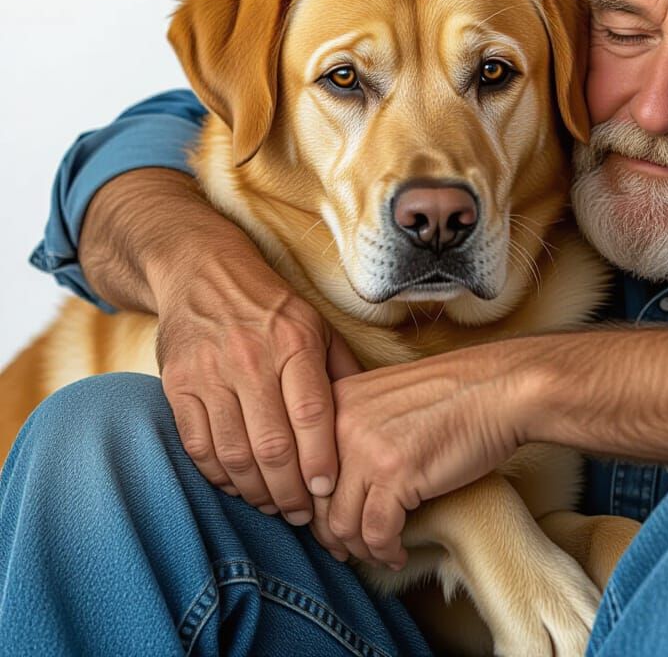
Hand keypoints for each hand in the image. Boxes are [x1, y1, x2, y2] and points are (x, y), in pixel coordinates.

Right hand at [155, 247, 360, 522]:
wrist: (202, 272)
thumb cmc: (271, 308)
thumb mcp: (317, 325)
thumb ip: (341, 372)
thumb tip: (370, 421)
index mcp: (295, 343)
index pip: (311, 414)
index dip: (320, 459)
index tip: (326, 490)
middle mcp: (252, 358)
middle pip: (272, 444)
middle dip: (289, 490)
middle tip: (300, 513)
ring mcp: (210, 373)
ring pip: (234, 452)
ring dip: (255, 490)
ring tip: (272, 505)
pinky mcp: (177, 384)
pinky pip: (197, 445)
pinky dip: (218, 475)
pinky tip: (237, 485)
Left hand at [309, 346, 524, 566]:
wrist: (502, 388)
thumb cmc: (458, 393)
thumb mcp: (389, 398)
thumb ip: (357, 428)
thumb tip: (338, 484)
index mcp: (335, 401)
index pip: (306, 468)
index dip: (317, 505)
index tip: (332, 524)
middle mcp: (341, 423)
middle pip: (318, 500)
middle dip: (333, 534)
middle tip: (349, 550)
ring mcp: (366, 449)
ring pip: (342, 523)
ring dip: (360, 549)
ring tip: (379, 552)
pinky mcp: (396, 475)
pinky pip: (377, 532)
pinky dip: (385, 551)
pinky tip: (398, 553)